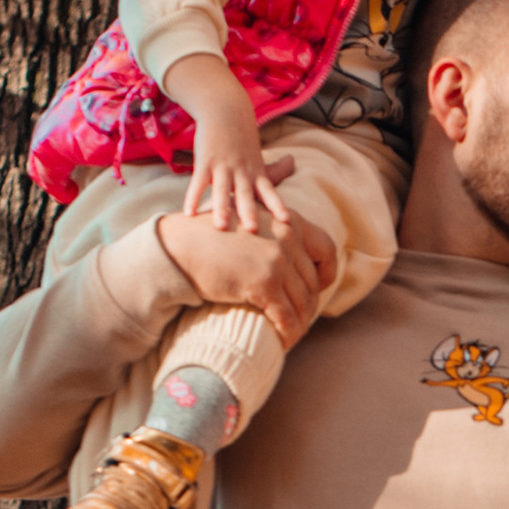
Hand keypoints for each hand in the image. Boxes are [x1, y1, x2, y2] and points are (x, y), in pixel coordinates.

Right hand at [157, 202, 335, 351]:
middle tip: (299, 319)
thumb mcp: (249, 214)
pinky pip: (287, 318)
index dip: (327, 273)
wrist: (181, 245)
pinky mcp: (264, 284)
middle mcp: (288, 237)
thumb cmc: (212, 232)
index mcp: (289, 219)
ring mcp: (277, 260)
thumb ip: (274, 211)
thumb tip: (291, 165)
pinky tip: (283, 342)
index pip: (327, 249)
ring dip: (299, 323)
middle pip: (313, 281)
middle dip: (309, 305)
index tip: (318, 289)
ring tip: (291, 334)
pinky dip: (288, 334)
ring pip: (303, 303)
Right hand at [171, 67, 289, 233]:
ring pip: (222, 189)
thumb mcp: (259, 155)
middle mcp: (241, 171)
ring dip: (221, 208)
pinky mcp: (205, 161)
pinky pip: (198, 182)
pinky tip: (189, 213)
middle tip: (253, 230)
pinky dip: (193, 197)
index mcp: (255, 172)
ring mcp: (223, 166)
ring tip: (220, 227)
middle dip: (249, 212)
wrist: (225, 110)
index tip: (286, 220)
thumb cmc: (243, 139)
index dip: (277, 205)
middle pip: (246, 194)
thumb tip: (293, 164)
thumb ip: (275, 169)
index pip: (269, 191)